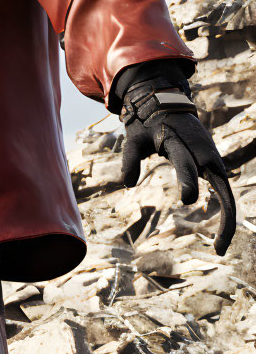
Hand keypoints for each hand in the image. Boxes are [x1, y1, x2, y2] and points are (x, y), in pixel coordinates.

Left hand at [118, 62, 235, 254]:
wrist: (165, 104)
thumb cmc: (147, 124)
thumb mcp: (133, 138)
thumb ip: (130, 159)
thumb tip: (126, 183)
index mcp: (182, 144)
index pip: (188, 164)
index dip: (189, 180)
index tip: (187, 199)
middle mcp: (204, 153)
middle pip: (220, 186)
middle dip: (222, 214)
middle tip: (218, 246)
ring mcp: (213, 160)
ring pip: (227, 193)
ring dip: (227, 220)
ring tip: (220, 249)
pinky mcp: (214, 166)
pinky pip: (224, 192)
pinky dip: (224, 212)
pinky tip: (219, 236)